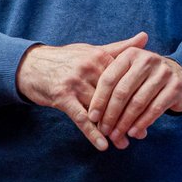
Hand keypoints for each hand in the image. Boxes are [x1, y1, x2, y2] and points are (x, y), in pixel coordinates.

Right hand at [16, 31, 148, 150]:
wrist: (31, 64)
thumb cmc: (66, 58)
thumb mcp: (92, 50)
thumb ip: (120, 48)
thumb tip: (145, 36)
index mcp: (100, 57)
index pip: (125, 81)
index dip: (137, 97)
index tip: (151, 111)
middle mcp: (89, 68)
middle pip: (114, 97)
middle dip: (128, 116)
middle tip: (141, 133)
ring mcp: (75, 83)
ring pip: (100, 109)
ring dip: (112, 129)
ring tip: (124, 143)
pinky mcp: (62, 96)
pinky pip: (81, 118)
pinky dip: (92, 133)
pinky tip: (103, 145)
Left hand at [88, 48, 181, 149]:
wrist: (178, 75)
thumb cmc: (143, 78)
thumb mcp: (127, 72)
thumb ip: (108, 86)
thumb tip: (88, 115)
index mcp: (130, 54)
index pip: (109, 78)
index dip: (99, 100)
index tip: (92, 118)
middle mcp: (148, 59)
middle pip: (123, 91)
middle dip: (111, 114)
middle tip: (104, 130)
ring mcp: (164, 72)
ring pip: (138, 102)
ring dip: (125, 122)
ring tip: (116, 135)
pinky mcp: (176, 86)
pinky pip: (155, 108)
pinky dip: (142, 123)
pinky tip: (133, 132)